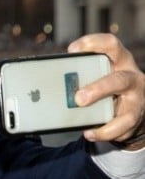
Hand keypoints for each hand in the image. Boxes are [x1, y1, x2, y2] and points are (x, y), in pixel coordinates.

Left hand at [68, 33, 144, 147]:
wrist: (128, 109)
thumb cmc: (105, 88)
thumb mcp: (95, 76)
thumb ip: (79, 77)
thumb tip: (43, 87)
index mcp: (119, 62)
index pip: (111, 45)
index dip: (93, 44)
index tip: (72, 50)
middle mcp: (131, 78)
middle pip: (119, 80)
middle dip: (98, 89)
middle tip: (78, 99)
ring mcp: (135, 99)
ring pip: (126, 111)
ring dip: (106, 121)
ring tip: (86, 127)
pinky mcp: (134, 117)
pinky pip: (121, 128)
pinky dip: (104, 133)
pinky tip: (90, 134)